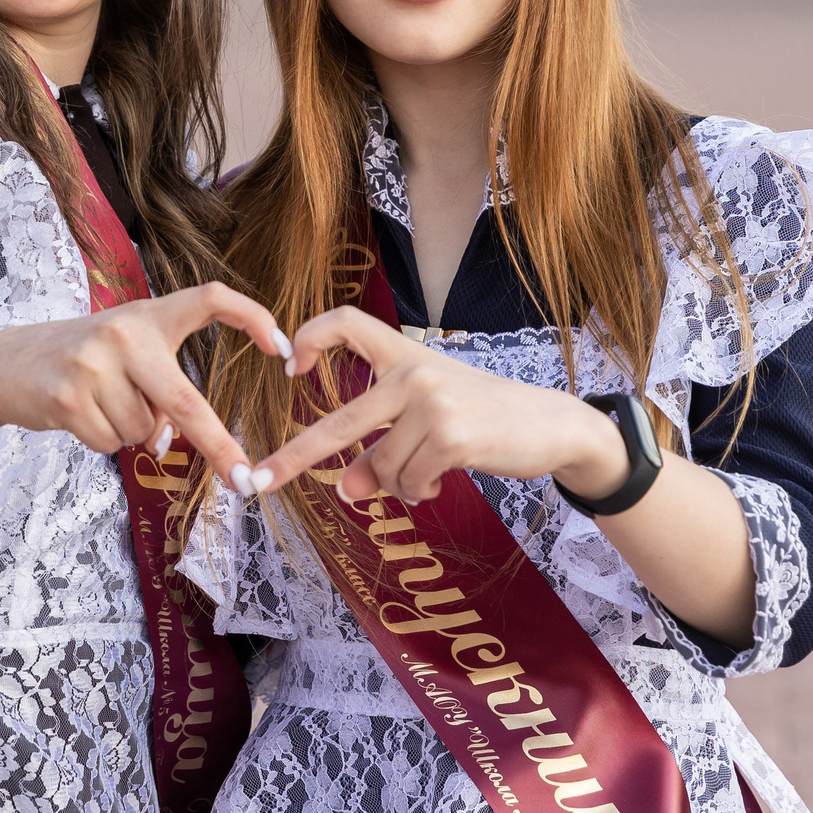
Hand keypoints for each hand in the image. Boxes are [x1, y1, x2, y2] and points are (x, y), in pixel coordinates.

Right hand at [0, 282, 291, 489]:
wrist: (6, 365)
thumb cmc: (83, 361)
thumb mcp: (125, 355)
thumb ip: (158, 386)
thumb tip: (173, 440)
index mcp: (148, 313)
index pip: (209, 298)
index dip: (251, 317)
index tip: (285, 349)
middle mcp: (123, 331)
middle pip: (184, 400)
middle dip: (217, 444)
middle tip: (245, 479)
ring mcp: (93, 363)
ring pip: (144, 431)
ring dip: (130, 433)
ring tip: (99, 403)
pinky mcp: (67, 397)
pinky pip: (111, 443)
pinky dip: (103, 442)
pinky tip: (79, 415)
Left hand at [250, 305, 628, 505]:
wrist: (550, 425)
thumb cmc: (484, 419)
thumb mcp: (428, 423)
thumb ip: (382, 448)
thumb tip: (345, 489)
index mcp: (405, 354)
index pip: (346, 321)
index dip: (309, 337)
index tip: (290, 366)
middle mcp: (414, 372)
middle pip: (341, 420)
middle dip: (297, 455)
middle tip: (262, 479)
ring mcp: (433, 402)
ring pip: (382, 466)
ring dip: (397, 485)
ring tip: (424, 477)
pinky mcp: (451, 435)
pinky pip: (409, 480)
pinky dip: (417, 491)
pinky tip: (437, 482)